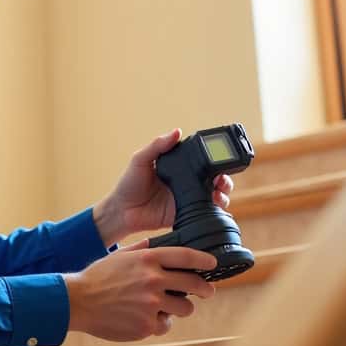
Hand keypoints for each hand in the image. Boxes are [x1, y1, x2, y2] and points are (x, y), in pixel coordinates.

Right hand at [63, 239, 217, 340]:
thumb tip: (162, 244)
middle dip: (206, 289)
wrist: (77, 302)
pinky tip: (144, 318)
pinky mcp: (146, 325)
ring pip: (184, 308)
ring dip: (180, 307)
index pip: (186, 257)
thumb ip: (143, 249)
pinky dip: (158, 323)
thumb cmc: (98, 277)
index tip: (213, 264)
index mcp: (148, 259)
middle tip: (208, 291)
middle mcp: (153, 280)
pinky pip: (165, 325)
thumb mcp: (121, 256)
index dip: (204, 260)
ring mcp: (151, 305)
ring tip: (168, 307)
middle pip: (194, 284)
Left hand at [93, 129, 234, 243]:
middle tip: (221, 177)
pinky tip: (214, 203)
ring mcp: (187, 198)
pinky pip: (205, 211)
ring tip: (219, 189)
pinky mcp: (186, 213)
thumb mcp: (140, 159)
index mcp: (177, 167)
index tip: (219, 156)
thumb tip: (176, 131)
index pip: (199, 160)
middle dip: (224, 176)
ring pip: (214, 193)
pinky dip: (214, 207)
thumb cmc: (128, 184)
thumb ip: (157, 145)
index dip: (212, 158)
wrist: (122, 211)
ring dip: (223, 191)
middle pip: (213, 177)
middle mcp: (185, 182)